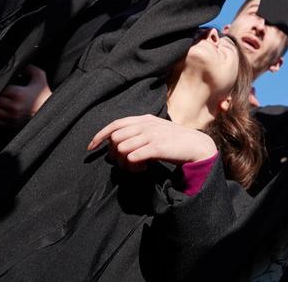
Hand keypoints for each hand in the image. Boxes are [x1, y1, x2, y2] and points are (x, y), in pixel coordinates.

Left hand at [0, 65, 51, 127]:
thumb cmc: (44, 96)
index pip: (0, 89)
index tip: (1, 84)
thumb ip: (30, 69)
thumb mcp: (40, 78)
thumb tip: (21, 66)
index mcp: (18, 94)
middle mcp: (13, 106)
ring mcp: (11, 116)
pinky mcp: (11, 124)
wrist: (50, 112)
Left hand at [87, 114, 217, 171]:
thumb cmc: (173, 141)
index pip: (115, 124)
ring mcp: (152, 135)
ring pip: (122, 148)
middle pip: (116, 138)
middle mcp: (146, 125)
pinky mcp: (157, 147)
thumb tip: (117, 143)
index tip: (91, 147)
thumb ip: (138, 132)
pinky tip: (142, 169)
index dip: (100, 135)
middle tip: (123, 164)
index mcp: (144, 119)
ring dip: (124, 163)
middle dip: (114, 154)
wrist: (196, 145)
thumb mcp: (155, 130)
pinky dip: (133, 166)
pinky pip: (133, 157)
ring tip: (136, 168)